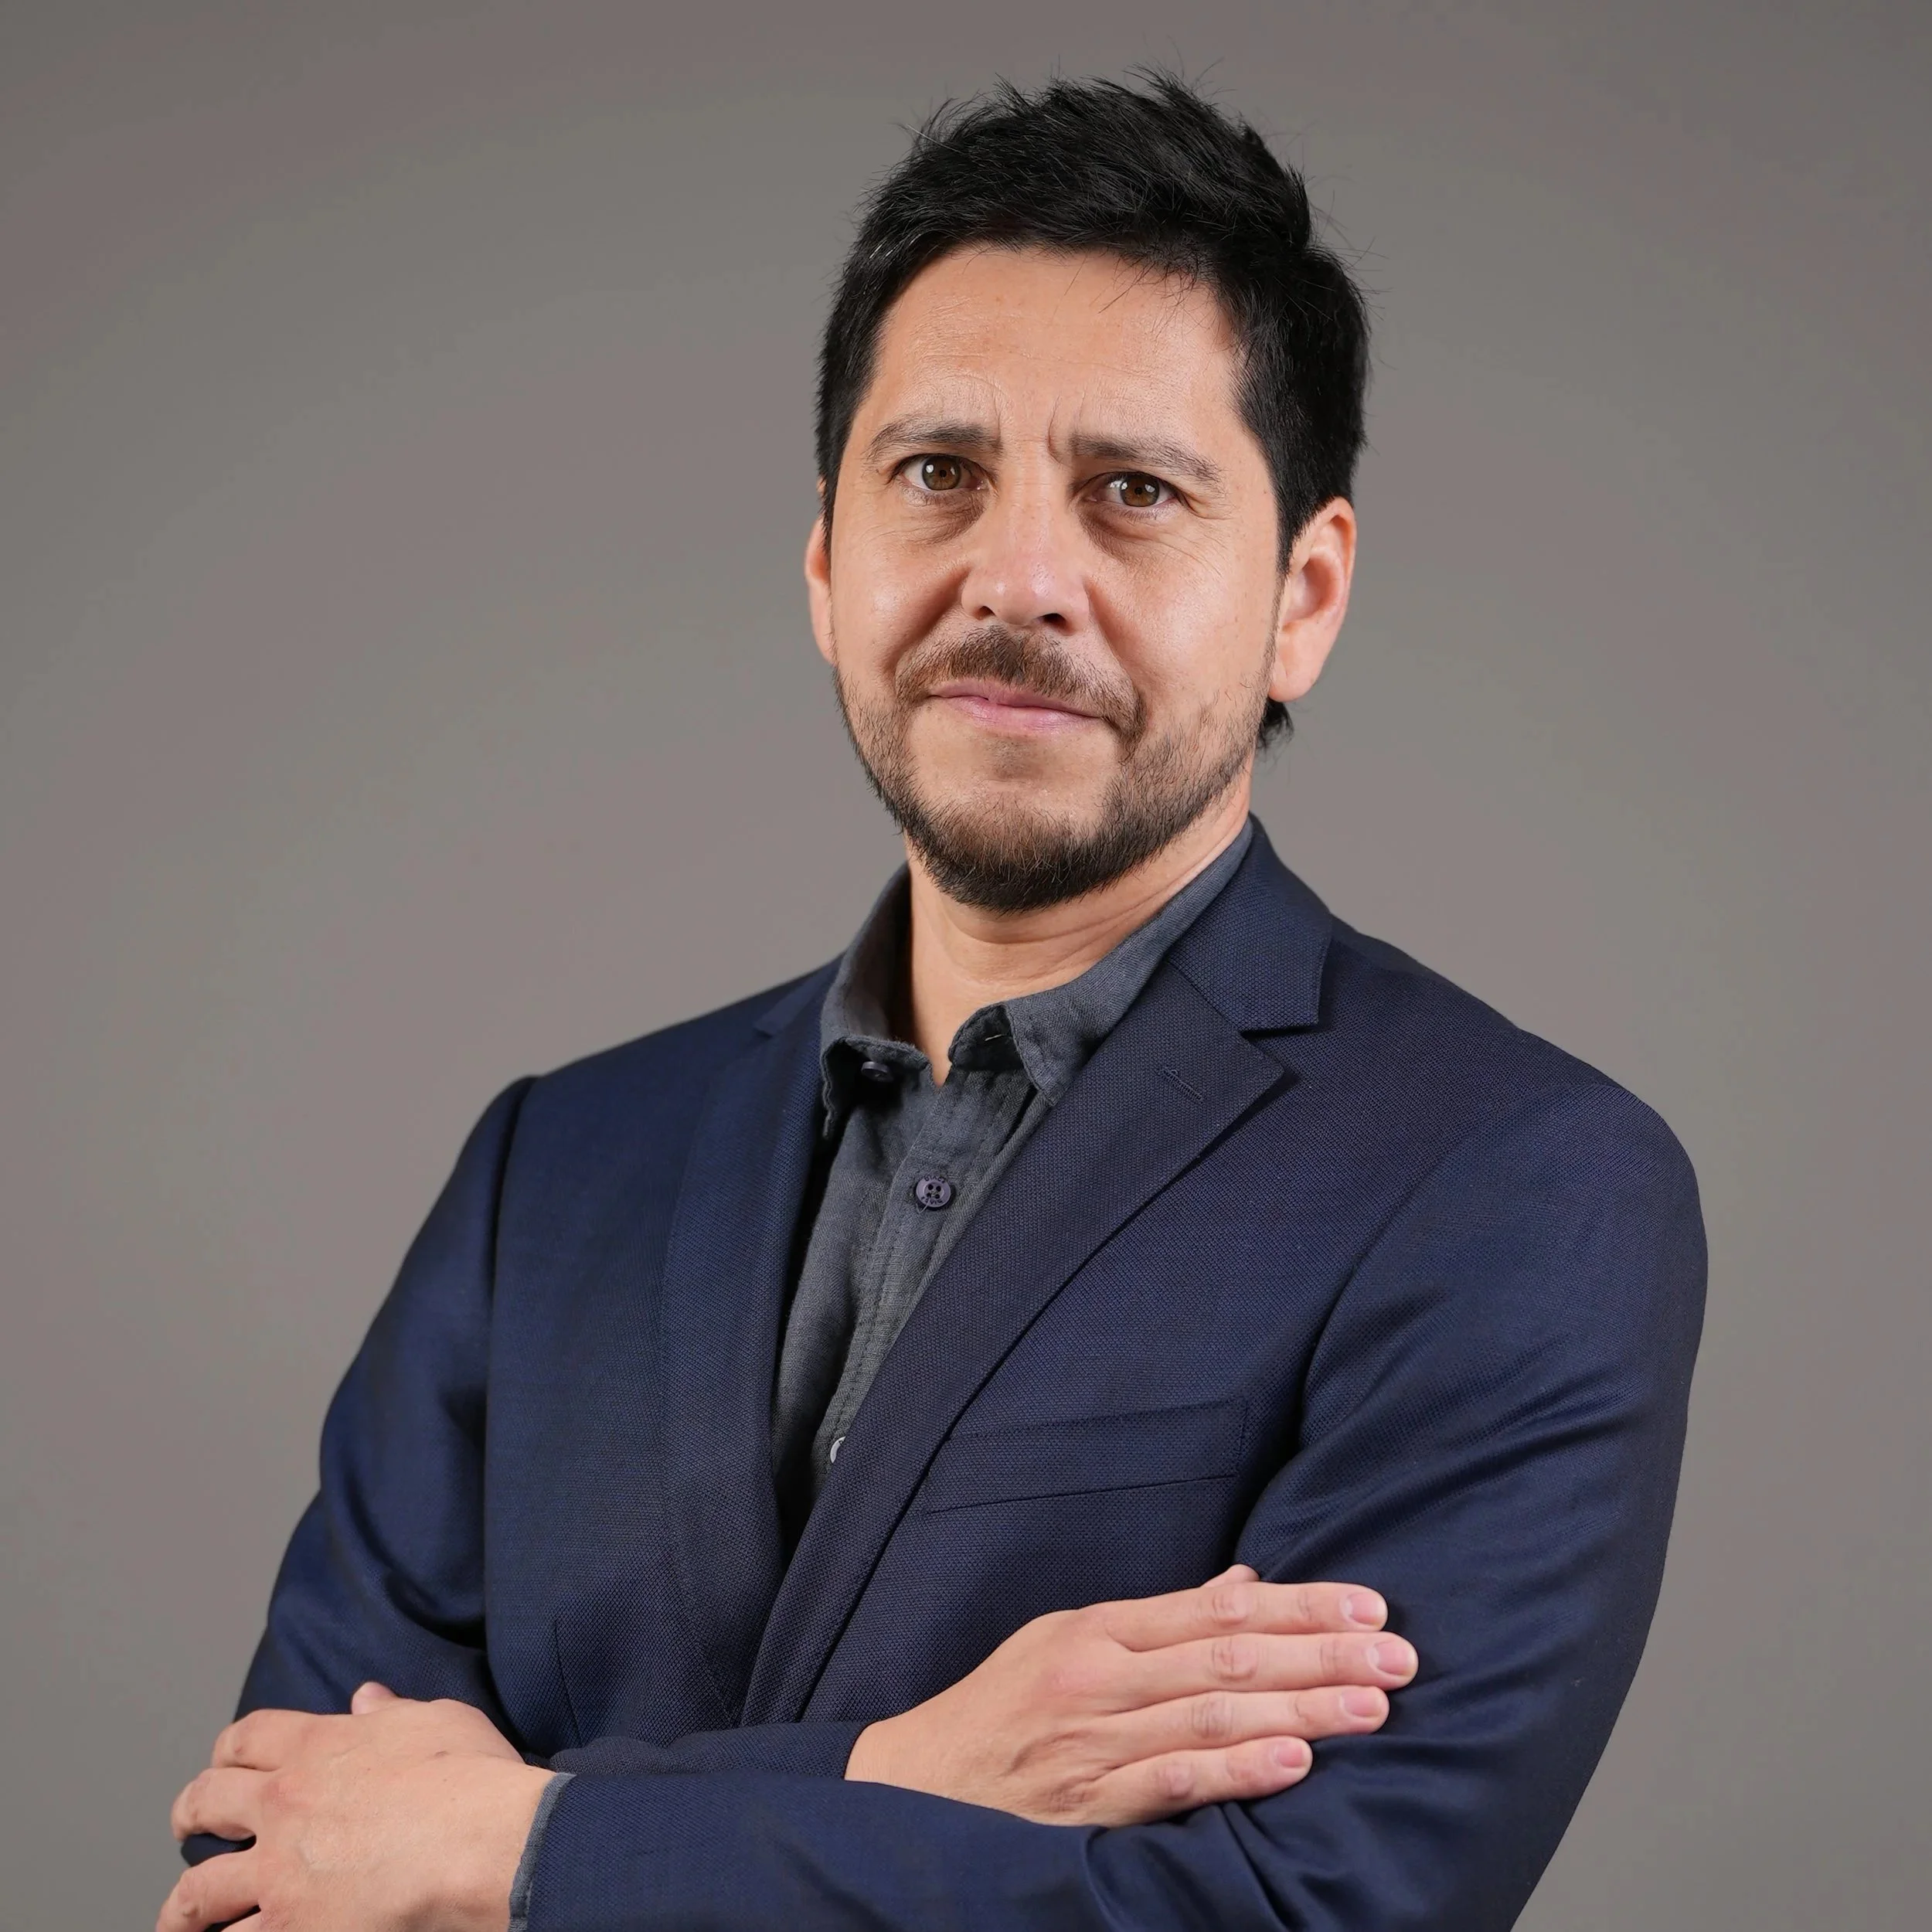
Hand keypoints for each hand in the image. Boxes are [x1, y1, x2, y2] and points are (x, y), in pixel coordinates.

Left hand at [158, 1682, 552, 1931]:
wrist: (481, 1844)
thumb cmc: (471, 1778)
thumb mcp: (439, 1720)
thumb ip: (392, 1712)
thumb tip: (366, 1698)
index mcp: (319, 1747)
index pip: (249, 1737)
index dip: (229, 1749)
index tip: (225, 1762)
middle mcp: (285, 1805)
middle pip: (205, 1803)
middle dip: (188, 1815)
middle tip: (185, 1827)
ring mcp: (279, 1874)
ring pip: (197, 1893)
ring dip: (182, 1908)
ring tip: (179, 1920)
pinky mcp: (290, 1929)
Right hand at [846, 1564, 1415, 1824]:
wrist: (920, 1784)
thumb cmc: (1001, 1707)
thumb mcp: (1066, 1638)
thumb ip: (1158, 1619)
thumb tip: (1243, 1586)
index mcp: (1101, 1629)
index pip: (1217, 1607)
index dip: (1298, 1605)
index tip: (1366, 1605)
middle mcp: (1103, 1677)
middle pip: (1229, 1657)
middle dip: (1321, 1654)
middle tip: (1397, 1653)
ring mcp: (1098, 1741)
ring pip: (1214, 1716)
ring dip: (1300, 1710)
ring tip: (1371, 1703)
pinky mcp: (1092, 1804)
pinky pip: (1174, 1783)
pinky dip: (1236, 1774)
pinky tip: (1293, 1767)